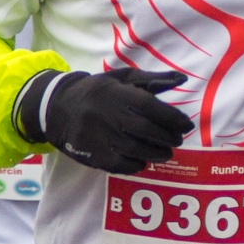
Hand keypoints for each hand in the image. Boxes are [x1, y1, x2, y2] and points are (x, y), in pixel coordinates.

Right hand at [20, 69, 192, 174]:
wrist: (56, 107)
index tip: (186, 125)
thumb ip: (152, 80)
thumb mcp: (121, 78)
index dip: (173, 118)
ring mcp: (101, 137)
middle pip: (148, 131)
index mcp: (117, 94)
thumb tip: (182, 80)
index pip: (152, 107)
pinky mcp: (93, 154)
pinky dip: (137, 165)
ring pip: (138, 150)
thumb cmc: (96, 91)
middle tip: (176, 140)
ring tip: (165, 152)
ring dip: (157, 154)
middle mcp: (110, 115)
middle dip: (168, 138)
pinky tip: (142, 161)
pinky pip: (121, 165)